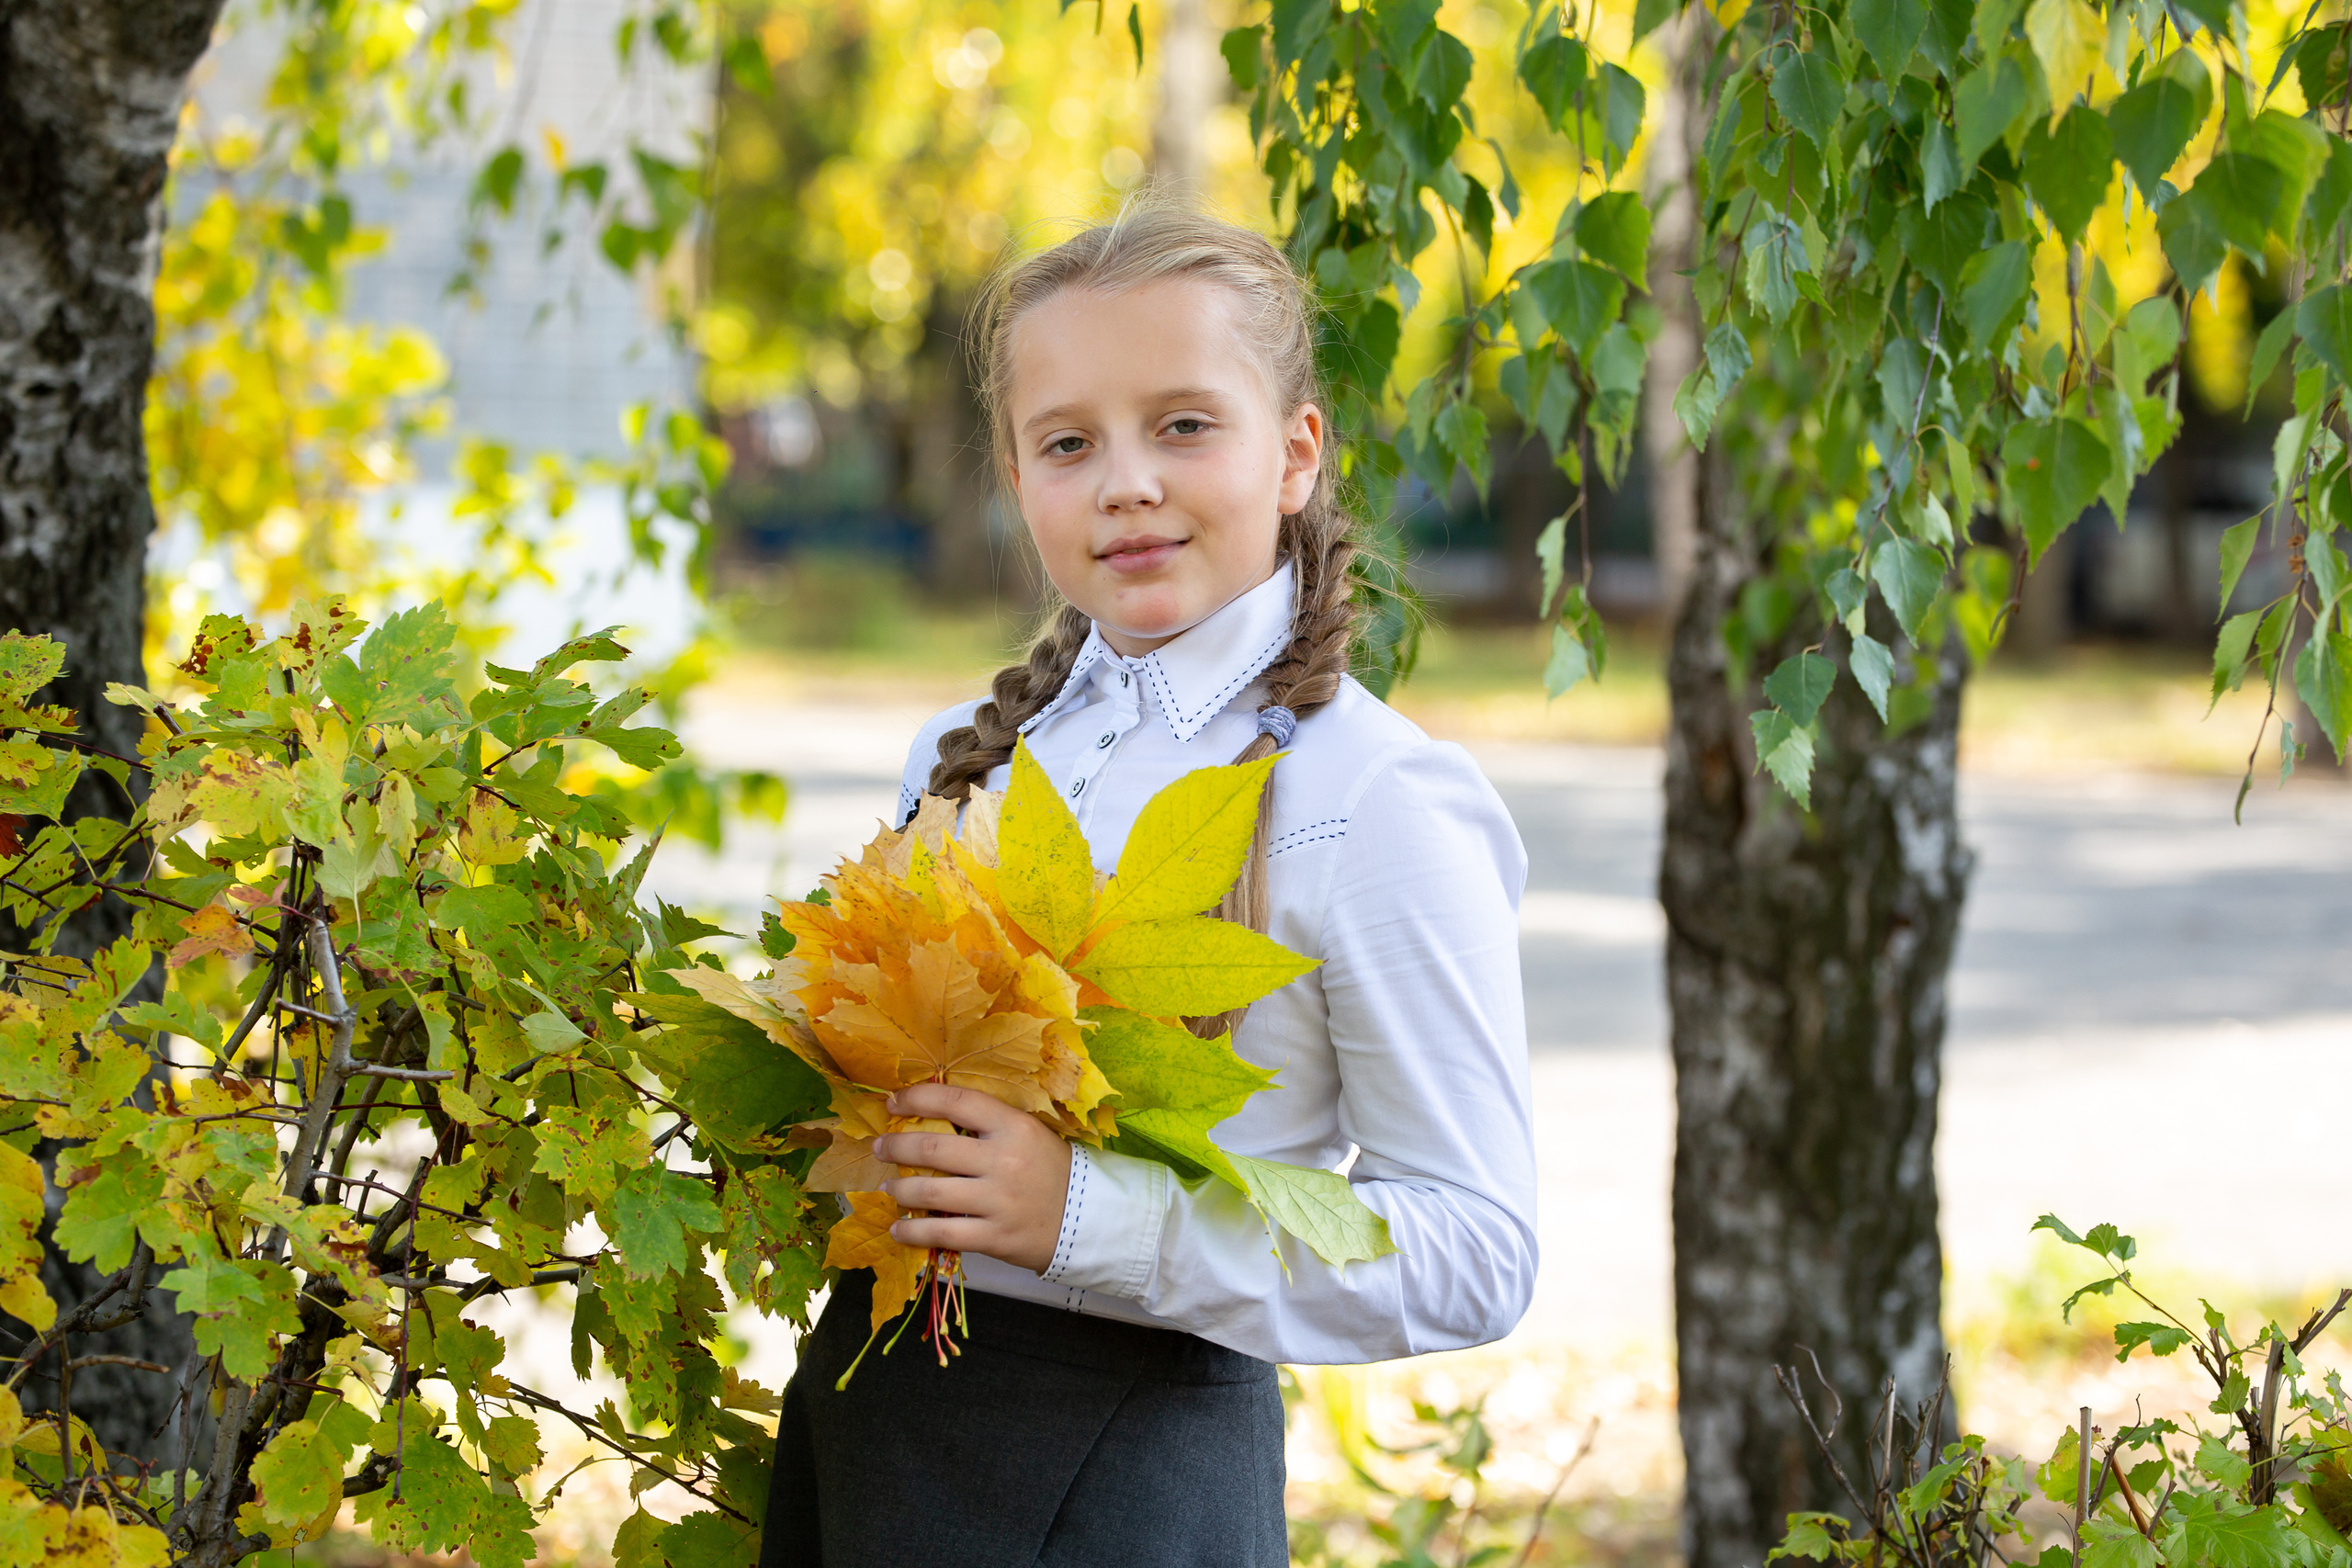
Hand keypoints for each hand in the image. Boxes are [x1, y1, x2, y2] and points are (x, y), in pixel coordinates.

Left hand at [872, 1083, 1073, 1275]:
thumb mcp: (1028, 1134)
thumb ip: (987, 1125)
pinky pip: (941, 1233)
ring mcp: (997, 1200)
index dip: (917, 1098)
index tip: (893, 1102)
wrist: (1087, 1219)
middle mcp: (1003, 1159)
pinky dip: (912, 1233)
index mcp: (1013, 1126)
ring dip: (899, 1190)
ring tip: (889, 1189)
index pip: (956, 1101)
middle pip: (932, 1148)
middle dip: (895, 1147)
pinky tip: (898, 1231)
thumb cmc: (1051, 1170)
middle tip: (879, 1147)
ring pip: (929, 1193)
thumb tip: (932, 1116)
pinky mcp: (994, 1236)